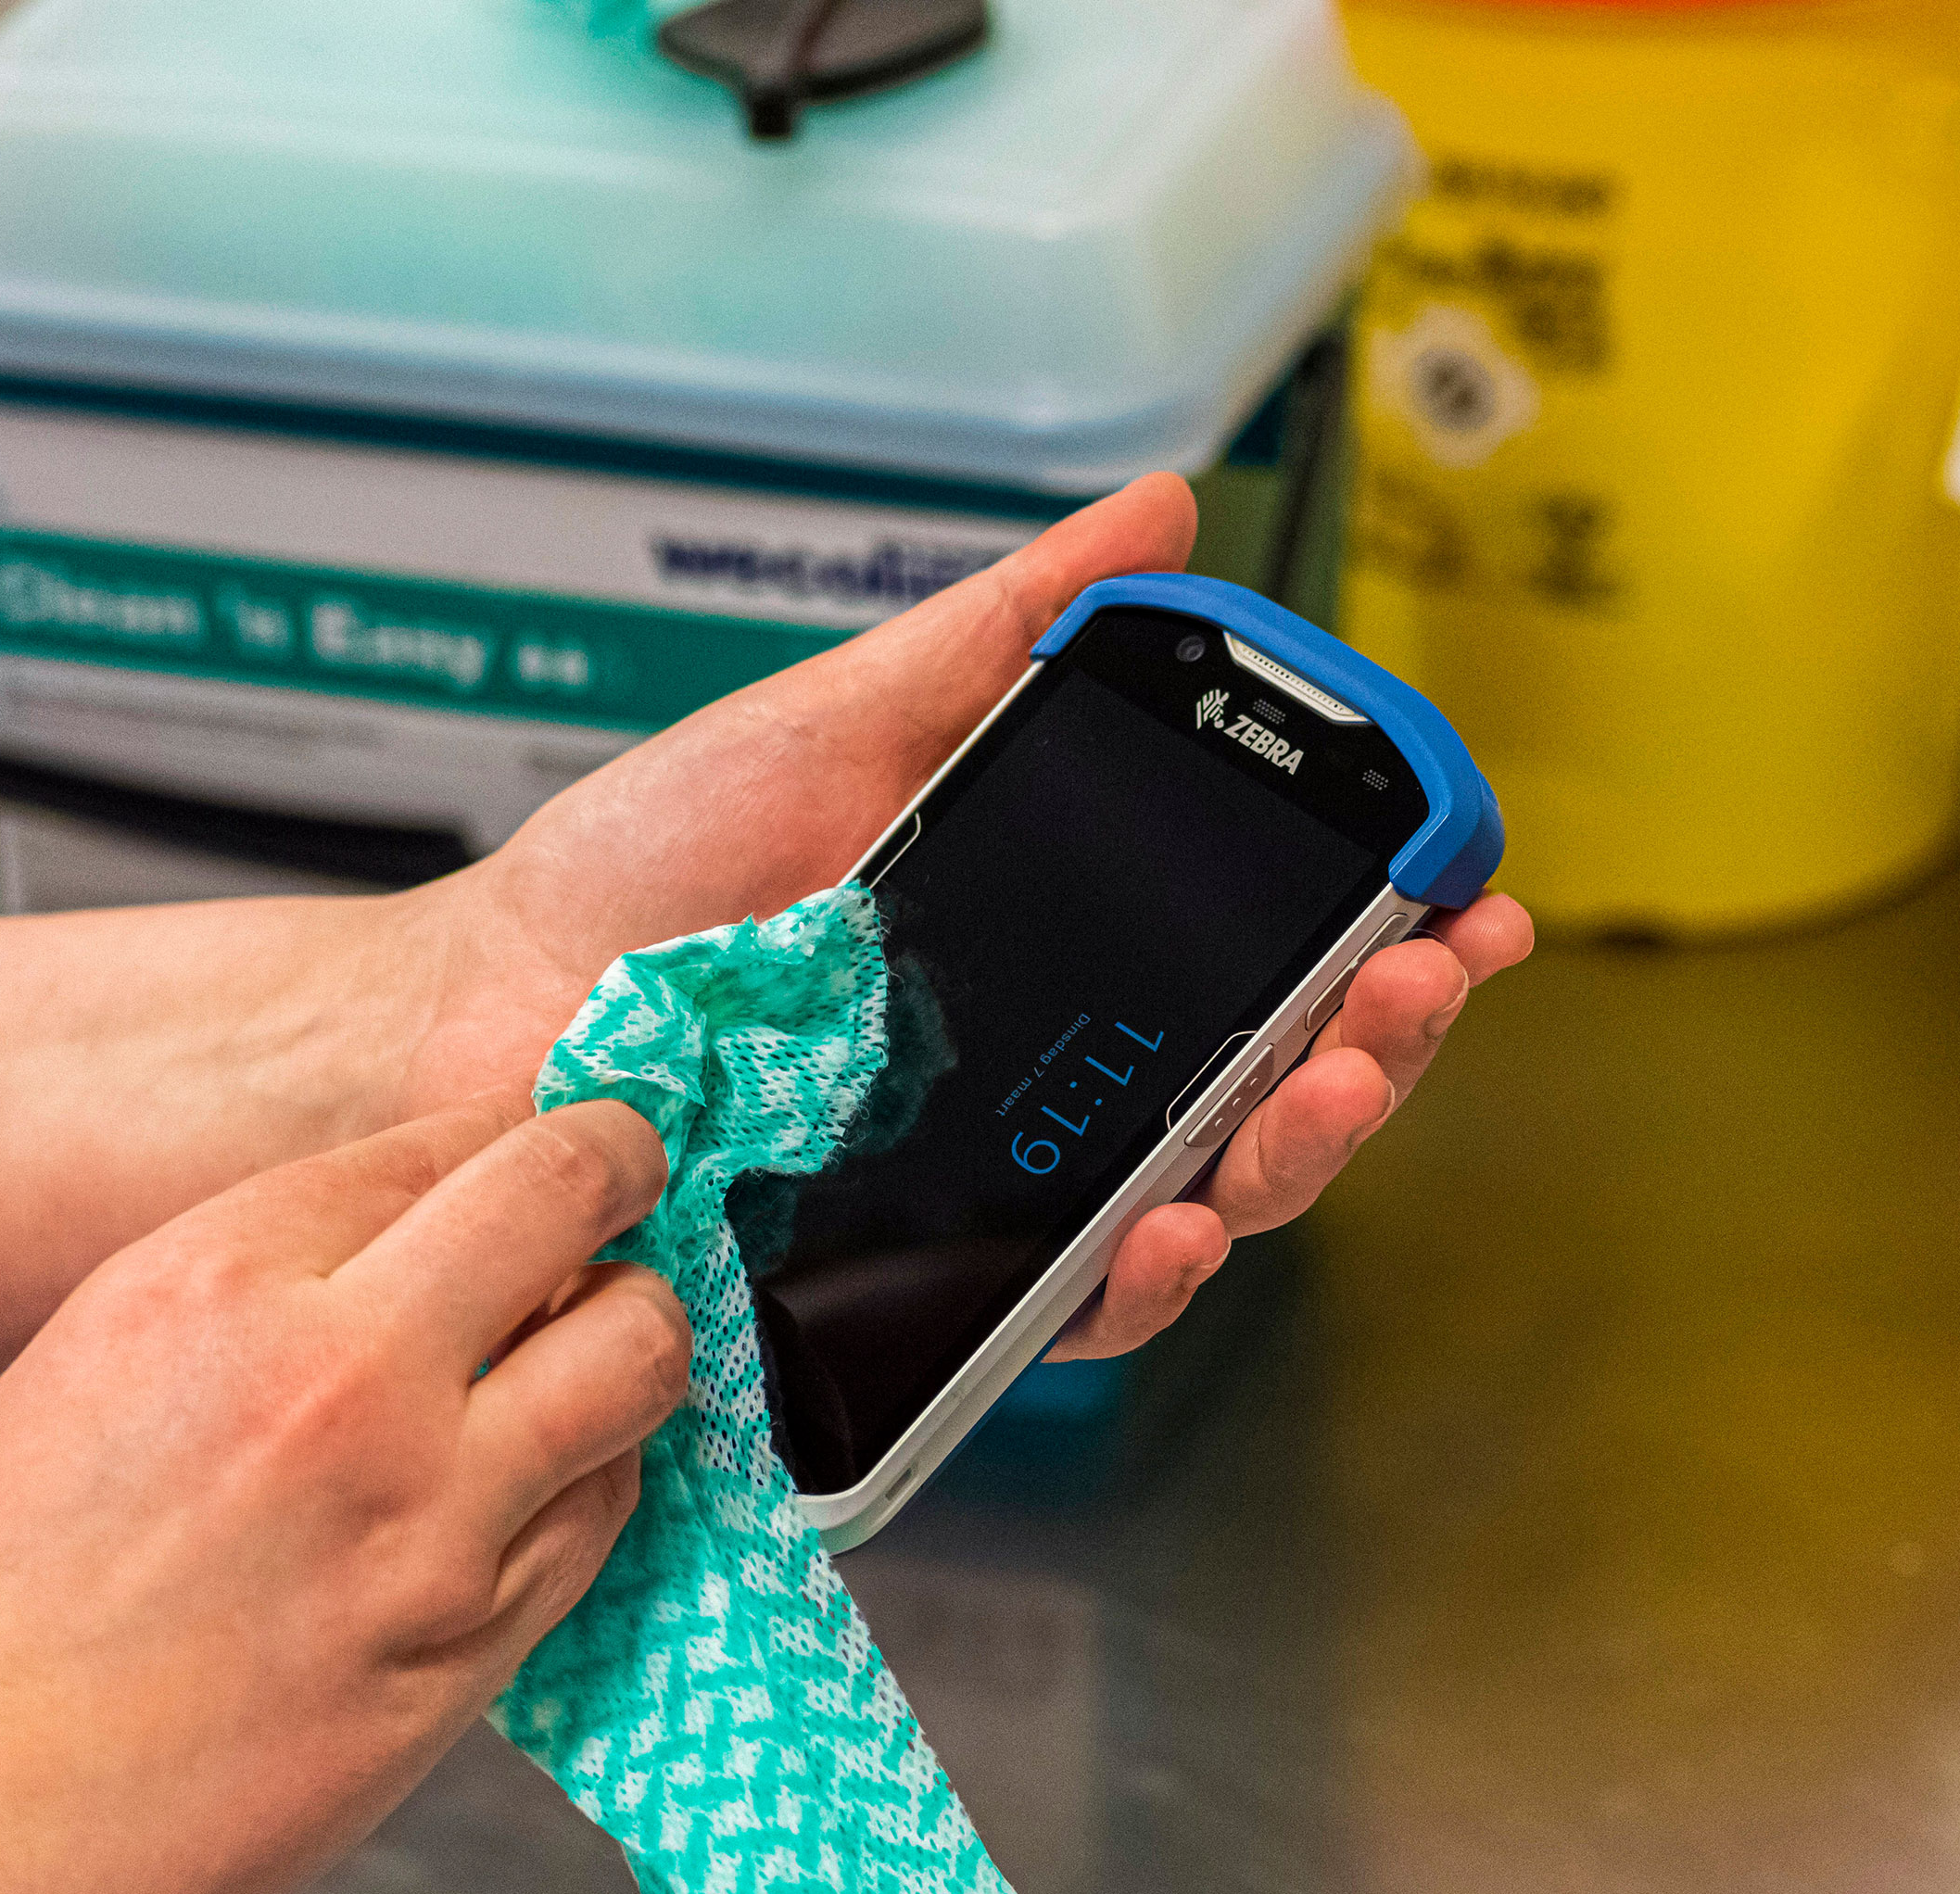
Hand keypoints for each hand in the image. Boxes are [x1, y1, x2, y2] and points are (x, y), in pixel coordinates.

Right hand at [0, 1095, 687, 1893]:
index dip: (508, 1138)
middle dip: (618, 1169)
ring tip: (589, 1349)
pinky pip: (602, 1514)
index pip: (445, 1139)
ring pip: (638, 1358)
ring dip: (630, 1332)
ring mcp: (430, 1522)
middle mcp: (345, 1379)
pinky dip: (593, 1473)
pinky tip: (543, 1479)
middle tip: (625, 1182)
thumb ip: (265, 1287)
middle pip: (576, 1196)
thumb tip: (419, 1245)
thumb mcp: (91, 1361)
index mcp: (218, 1279)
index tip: (536, 1151)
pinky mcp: (473, 1648)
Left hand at [391, 473, 1534, 1359]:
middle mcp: (1050, 1077)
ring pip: (1205, 1201)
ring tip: (1329, 1095)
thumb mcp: (841, 722)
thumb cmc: (650, 877)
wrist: (496, 1011)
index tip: (1463, 895)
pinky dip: (1138, 1276)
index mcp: (1058, 949)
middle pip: (1272, 1087)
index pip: (1266, 956)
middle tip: (1415, 988)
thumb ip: (1003, 637)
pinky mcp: (919, 1288)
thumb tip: (1163, 519)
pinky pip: (1062, 1308)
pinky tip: (1174, 1228)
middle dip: (1378, 1046)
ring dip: (1299, 1155)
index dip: (1386, 937)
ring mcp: (995, 1189)